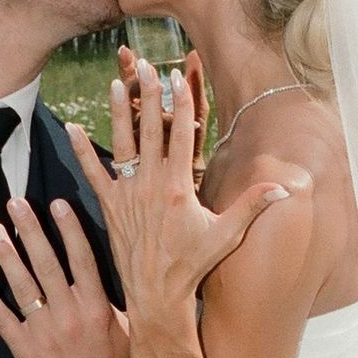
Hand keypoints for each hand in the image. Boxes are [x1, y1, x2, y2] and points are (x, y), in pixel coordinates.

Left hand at [0, 196, 132, 357]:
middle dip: (30, 230)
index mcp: (96, 307)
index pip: (81, 259)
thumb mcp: (126, 330)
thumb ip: (110, 300)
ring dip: (6, 254)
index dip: (69, 229)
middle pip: (46, 263)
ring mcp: (44, 331)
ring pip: (22, 285)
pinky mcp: (25, 350)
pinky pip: (1, 317)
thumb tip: (103, 271)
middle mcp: (69, 314)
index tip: (56, 203)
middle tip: (16, 204)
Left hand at [66, 58, 290, 314]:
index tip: (177, 77)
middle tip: (144, 65)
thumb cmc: (193, 264)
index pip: (181, 136)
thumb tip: (286, 187)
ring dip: (118, 112)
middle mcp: (150, 186)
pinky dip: (81, 150)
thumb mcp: (226, 235)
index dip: (179, 104)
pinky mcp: (109, 206)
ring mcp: (127, 194)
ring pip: (122, 144)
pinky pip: (92, 173)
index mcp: (179, 188)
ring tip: (115, 83)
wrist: (156, 292)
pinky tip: (71, 127)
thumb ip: (252, 206)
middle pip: (150, 131)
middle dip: (148, 96)